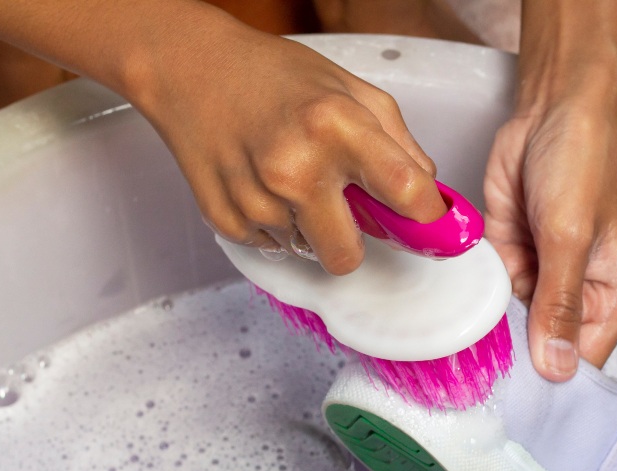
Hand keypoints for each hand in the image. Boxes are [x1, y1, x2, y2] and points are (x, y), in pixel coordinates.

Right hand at [129, 11, 445, 272]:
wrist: (190, 68)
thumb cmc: (273, 76)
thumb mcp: (350, 89)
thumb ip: (398, 143)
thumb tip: (426, 194)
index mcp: (338, 127)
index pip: (407, 193)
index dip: (424, 216)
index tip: (423, 219)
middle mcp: (296, 168)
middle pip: (346, 256)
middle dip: (351, 239)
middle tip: (342, 208)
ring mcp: (257, 199)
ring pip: (306, 253)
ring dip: (307, 227)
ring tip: (290, 180)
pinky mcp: (225, 218)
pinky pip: (270, 247)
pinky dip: (273, 225)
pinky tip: (262, 184)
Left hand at [484, 100, 616, 379]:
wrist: (551, 108)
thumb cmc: (583, 161)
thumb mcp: (571, 236)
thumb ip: (560, 303)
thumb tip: (558, 370)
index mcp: (612, 297)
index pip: (583, 361)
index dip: (551, 382)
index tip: (514, 400)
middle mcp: (577, 294)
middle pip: (542, 349)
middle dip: (513, 361)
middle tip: (474, 384)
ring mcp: (540, 278)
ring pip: (509, 326)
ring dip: (486, 331)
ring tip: (456, 351)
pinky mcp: (508, 258)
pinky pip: (485, 294)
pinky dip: (470, 300)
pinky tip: (450, 314)